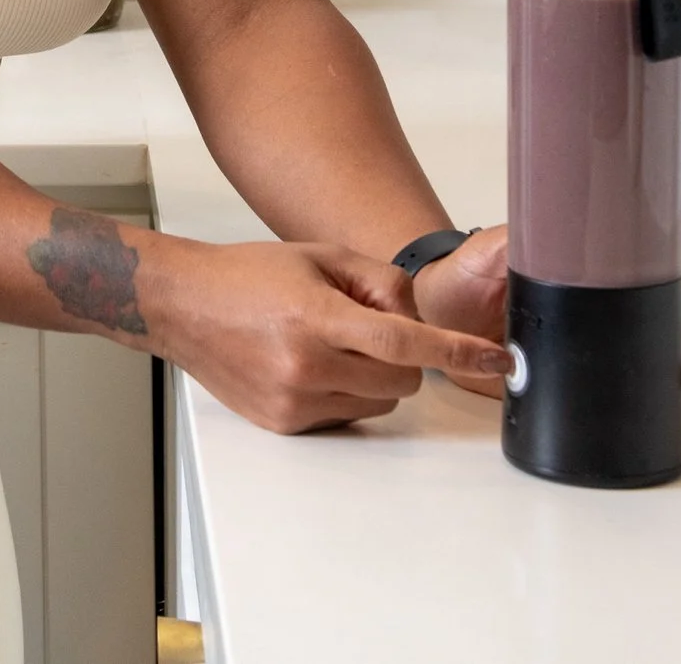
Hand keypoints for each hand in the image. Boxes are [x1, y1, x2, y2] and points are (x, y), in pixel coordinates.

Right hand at [150, 238, 508, 434]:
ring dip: (373, 375)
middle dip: (403, 355)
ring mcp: (293, 401)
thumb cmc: (247, 276)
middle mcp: (305, 365)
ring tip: (327, 342)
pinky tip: (307, 364)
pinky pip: (347, 416)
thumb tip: (419, 317)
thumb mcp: (320, 256)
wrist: (183, 306)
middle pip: (402, 379)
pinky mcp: (284, 423)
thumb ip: (381, 281)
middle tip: (361, 324)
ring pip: (379, 402)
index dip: (457, 351)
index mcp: (316, 316)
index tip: (497, 359)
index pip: (404, 342)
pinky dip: (345, 392)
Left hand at [412, 225, 680, 426]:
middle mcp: (587, 321)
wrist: (429, 308)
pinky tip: (673, 419)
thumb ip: (529, 241)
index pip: (641, 298)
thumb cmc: (466, 270)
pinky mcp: (556, 385)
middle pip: (652, 340)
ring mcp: (575, 355)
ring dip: (679, 389)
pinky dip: (640, 411)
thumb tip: (557, 239)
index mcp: (583, 286)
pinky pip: (602, 403)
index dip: (674, 313)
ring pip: (640, 373)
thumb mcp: (499, 246)